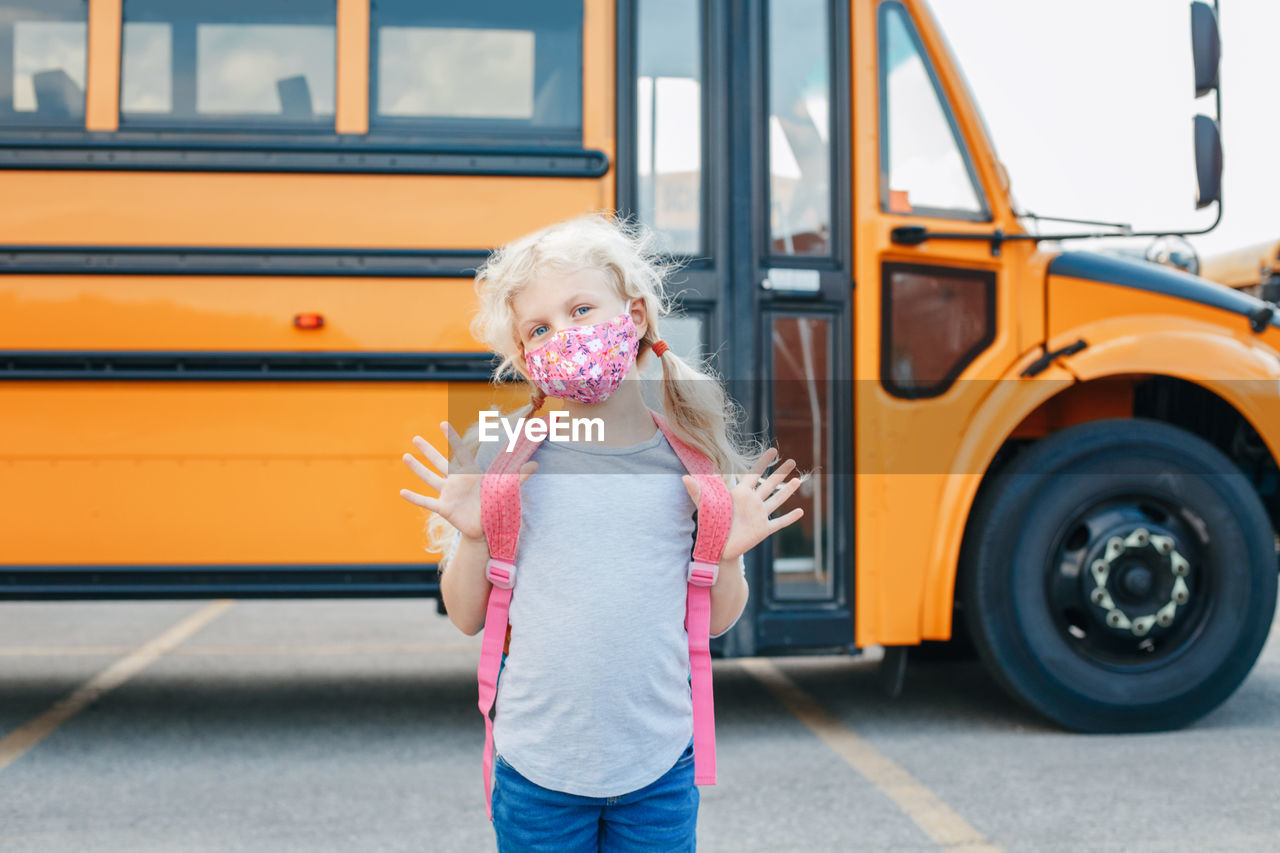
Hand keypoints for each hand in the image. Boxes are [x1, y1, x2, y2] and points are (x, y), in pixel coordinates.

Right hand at [399, 421, 537, 540]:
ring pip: (430, 478)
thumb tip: (536, 465)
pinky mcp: (444, 508)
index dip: (451, 438)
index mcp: (469, 474)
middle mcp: (455, 482)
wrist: (485, 528)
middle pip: (439, 462)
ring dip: (417, 468)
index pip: (460, 452)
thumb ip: (520, 476)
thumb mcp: (506, 490)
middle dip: (428, 450)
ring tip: (405, 457)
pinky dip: (415, 498)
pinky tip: (402, 492)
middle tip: (415, 437)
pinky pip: (426, 502)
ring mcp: (448, 494)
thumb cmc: (493, 506)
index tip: (442, 424)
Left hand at [681, 447, 804, 561]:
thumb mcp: (705, 506)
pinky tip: (800, 512)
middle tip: (792, 461)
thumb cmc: (711, 526)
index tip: (772, 450)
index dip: (763, 462)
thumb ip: (697, 491)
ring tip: (798, 480)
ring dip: (787, 490)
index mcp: (741, 494)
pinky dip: (789, 518)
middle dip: (781, 473)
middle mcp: (752, 502)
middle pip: (769, 484)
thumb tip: (684, 477)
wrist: (717, 548)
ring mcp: (759, 516)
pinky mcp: (763, 530)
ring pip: (776, 500)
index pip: (753, 474)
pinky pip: (779, 522)